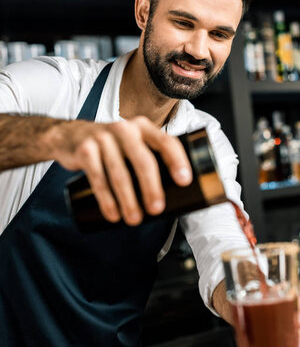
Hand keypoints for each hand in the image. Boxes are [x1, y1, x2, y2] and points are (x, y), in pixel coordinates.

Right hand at [48, 116, 191, 224]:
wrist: (69, 136)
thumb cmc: (112, 146)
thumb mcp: (132, 142)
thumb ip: (150, 158)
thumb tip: (176, 195)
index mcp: (143, 127)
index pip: (165, 141)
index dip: (177, 160)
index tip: (184, 181)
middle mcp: (125, 129)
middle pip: (143, 160)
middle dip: (151, 187)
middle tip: (156, 210)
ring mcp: (103, 138)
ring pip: (120, 173)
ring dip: (129, 200)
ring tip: (135, 220)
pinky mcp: (85, 150)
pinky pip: (98, 178)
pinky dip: (106, 200)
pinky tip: (113, 214)